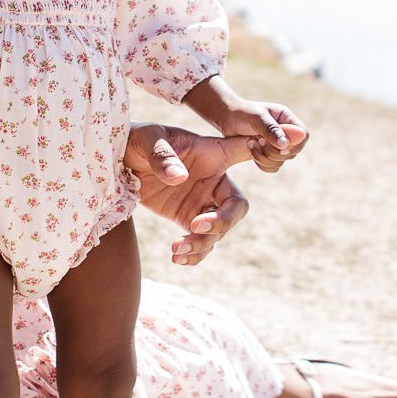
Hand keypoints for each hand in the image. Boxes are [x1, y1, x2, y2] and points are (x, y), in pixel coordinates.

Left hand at [124, 123, 252, 264]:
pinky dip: (194, 254)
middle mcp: (213, 181)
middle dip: (222, 222)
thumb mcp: (148, 139)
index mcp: (213, 155)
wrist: (119, 160)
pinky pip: (201, 242)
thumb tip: (179, 177)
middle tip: (196, 226)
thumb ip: (163, 156)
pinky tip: (177, 258)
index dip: (264, 152)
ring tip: (177, 249)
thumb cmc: (138, 140)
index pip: (246, 151)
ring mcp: (202, 202)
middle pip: (236, 207)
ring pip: (217, 232)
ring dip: (202, 244)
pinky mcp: (186, 219)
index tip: (277, 152)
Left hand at [217, 100, 307, 172]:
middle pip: (294, 151)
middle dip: (274, 151)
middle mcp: (285, 132)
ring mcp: (277, 144)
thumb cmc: (241, 113)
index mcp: (287, 119)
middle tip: (257, 140)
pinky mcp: (268, 153)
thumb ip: (271, 130)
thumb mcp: (256, 118)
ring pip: (282, 161)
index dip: (294, 144)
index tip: (277, 145)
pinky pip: (273, 167)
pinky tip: (251, 151)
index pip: (303, 135)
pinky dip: (262, 164)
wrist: (226, 118)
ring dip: (266, 158)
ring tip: (251, 143)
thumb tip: (285, 145)